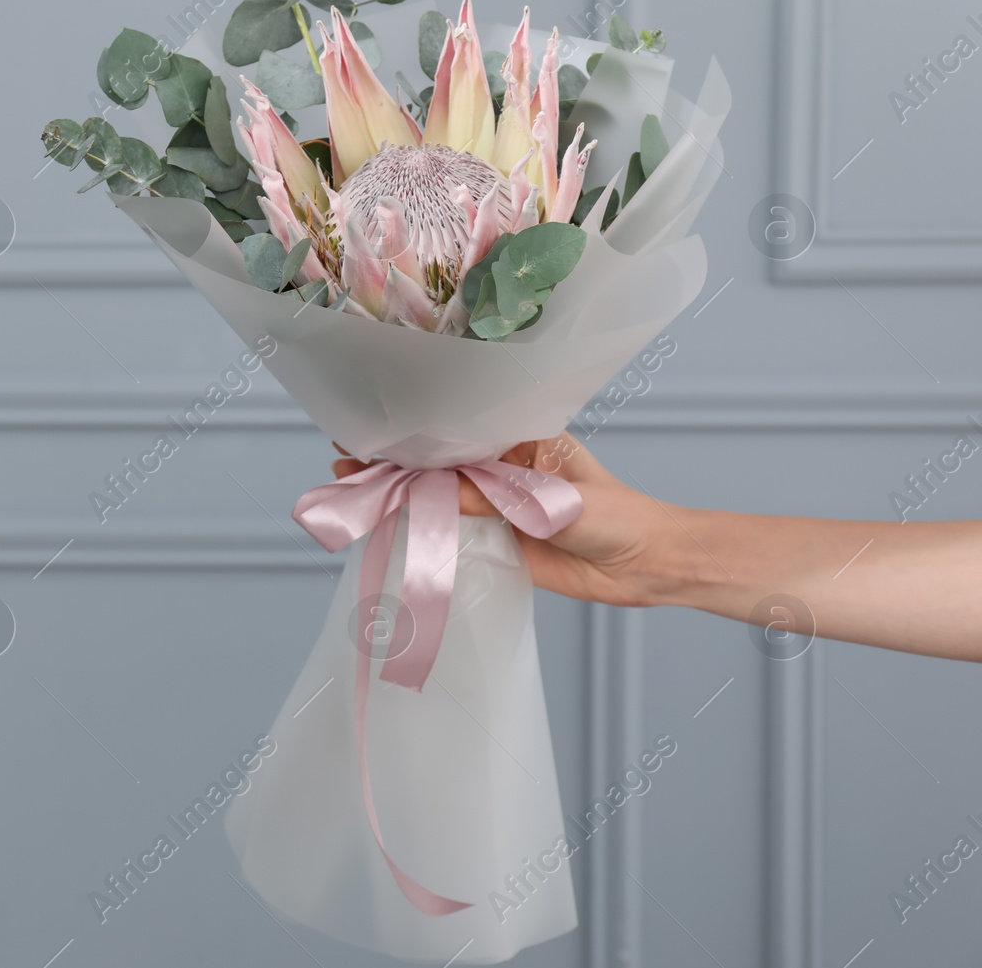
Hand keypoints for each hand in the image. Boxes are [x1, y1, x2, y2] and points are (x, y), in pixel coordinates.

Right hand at [331, 435, 678, 607]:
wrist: (648, 568)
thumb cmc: (619, 517)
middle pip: (441, 458)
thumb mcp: (558, 504)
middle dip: (396, 457)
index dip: (420, 429)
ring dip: (400, 489)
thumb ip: (499, 499)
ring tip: (351, 484)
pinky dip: (420, 523)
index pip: (462, 428)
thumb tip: (440, 490)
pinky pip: (451, 528)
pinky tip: (386, 518)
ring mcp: (498, 503)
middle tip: (347, 458)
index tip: (379, 428)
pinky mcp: (497, 539)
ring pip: (439, 492)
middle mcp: (505, 466)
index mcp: (524, 439)